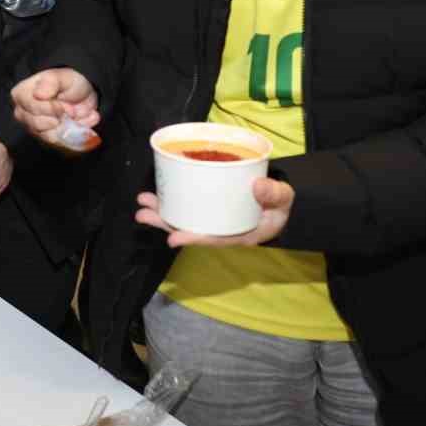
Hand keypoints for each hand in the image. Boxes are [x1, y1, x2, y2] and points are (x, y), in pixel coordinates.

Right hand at [11, 68, 99, 144]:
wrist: (83, 95)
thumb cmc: (69, 82)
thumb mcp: (62, 76)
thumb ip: (50, 82)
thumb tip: (38, 94)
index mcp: (21, 95)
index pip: (33, 108)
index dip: (52, 108)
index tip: (65, 103)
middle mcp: (23, 113)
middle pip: (37, 125)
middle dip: (60, 117)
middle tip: (71, 109)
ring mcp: (34, 128)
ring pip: (48, 136)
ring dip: (68, 126)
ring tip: (76, 115)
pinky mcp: (47, 140)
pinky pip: (60, 144)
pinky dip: (74, 134)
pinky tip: (79, 123)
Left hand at [135, 180, 294, 247]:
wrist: (281, 201)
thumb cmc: (281, 204)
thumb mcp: (283, 199)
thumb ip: (274, 194)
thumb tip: (259, 186)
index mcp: (240, 234)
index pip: (213, 239)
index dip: (193, 239)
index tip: (173, 238)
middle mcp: (221, 229)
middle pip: (190, 229)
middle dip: (165, 223)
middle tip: (142, 214)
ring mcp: (214, 218)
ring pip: (185, 217)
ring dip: (162, 211)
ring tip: (142, 202)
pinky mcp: (209, 207)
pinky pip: (188, 206)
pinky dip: (172, 200)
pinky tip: (157, 193)